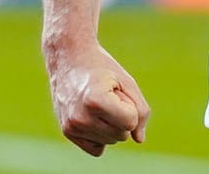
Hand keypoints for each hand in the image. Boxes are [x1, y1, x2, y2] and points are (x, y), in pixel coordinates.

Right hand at [46, 42, 150, 156]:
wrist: (69, 60)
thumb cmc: (102, 69)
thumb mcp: (127, 82)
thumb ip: (140, 110)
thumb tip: (139, 139)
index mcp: (95, 102)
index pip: (130, 122)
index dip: (131, 106)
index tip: (118, 91)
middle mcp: (80, 118)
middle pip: (122, 134)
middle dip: (123, 116)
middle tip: (108, 95)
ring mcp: (72, 127)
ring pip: (110, 141)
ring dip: (112, 124)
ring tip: (99, 103)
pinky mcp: (67, 132)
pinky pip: (96, 149)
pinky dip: (102, 137)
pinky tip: (95, 118)